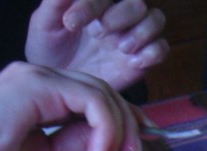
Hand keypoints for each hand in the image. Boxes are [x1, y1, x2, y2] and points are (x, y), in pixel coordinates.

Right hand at [0, 62, 143, 150]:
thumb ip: (76, 143)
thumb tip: (109, 140)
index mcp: (40, 99)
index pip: (95, 99)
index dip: (124, 121)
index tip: (139, 148)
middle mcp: (39, 82)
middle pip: (104, 93)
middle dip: (128, 125)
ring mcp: (35, 80)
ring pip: (101, 92)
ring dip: (119, 128)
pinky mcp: (33, 85)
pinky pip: (89, 98)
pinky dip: (106, 126)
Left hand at [25, 0, 168, 91]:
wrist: (61, 86)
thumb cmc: (50, 52)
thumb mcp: (45, 25)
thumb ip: (55, 3)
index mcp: (96, 4)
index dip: (90, 5)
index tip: (70, 23)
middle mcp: (119, 16)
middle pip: (137, 3)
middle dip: (121, 15)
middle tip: (99, 33)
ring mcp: (134, 37)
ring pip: (156, 19)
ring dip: (141, 32)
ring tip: (120, 48)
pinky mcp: (144, 60)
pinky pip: (162, 49)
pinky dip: (152, 53)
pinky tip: (132, 63)